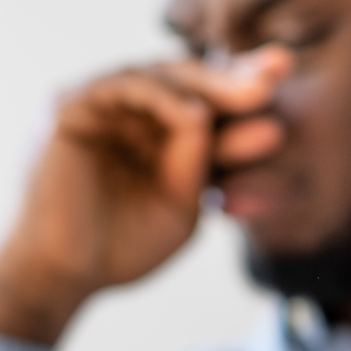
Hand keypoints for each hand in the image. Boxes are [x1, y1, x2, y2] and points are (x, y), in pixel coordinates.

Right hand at [0, 45, 291, 342]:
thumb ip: (200, 167)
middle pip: (189, 81)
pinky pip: (123, 88)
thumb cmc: (121, 250)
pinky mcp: (71, 108)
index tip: (288, 80)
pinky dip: (163, 98)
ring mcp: (100, 105)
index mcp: (160, 133)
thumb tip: (209, 118)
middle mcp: (131, 112)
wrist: (62, 278)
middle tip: (279, 73)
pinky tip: (198, 114)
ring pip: (161, 77)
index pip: (207, 102)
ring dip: (211, 85)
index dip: (243, 88)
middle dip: (235, 77)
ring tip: (257, 94)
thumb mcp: (182, 209)